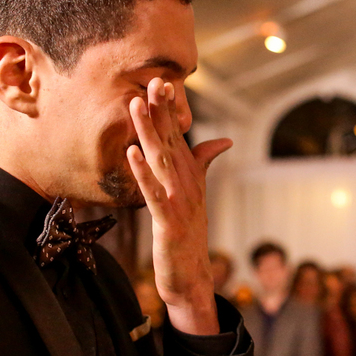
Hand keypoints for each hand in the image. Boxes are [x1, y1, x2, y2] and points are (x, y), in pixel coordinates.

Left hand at [128, 77, 230, 334]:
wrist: (191, 275)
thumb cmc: (189, 233)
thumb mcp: (195, 194)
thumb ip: (205, 163)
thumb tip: (224, 140)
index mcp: (189, 175)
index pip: (178, 136)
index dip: (170, 110)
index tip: (162, 81)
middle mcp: (186, 183)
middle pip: (172, 141)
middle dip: (162, 111)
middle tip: (155, 80)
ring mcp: (178, 200)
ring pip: (161, 160)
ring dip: (149, 132)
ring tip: (136, 106)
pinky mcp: (168, 221)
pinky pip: (153, 193)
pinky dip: (143, 172)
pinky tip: (132, 153)